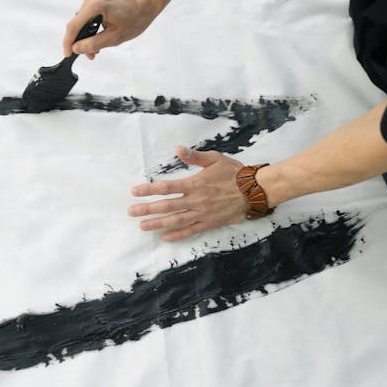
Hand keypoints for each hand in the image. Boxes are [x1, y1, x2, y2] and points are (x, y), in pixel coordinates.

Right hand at [63, 0, 157, 59]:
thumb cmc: (136, 16)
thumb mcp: (115, 37)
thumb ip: (93, 44)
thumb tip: (77, 49)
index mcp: (95, 6)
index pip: (73, 26)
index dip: (68, 43)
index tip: (68, 54)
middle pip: (77, 23)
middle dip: (81, 41)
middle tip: (90, 55)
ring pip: (82, 20)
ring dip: (87, 34)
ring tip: (97, 48)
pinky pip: (88, 14)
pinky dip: (91, 26)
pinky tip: (99, 35)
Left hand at [128, 146, 247, 240]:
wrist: (255, 190)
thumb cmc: (234, 173)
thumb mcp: (215, 159)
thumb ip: (195, 156)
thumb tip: (178, 149)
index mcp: (196, 184)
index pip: (167, 187)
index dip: (149, 190)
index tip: (135, 191)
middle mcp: (197, 200)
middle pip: (167, 206)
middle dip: (147, 209)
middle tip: (131, 212)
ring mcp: (203, 214)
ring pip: (176, 221)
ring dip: (158, 224)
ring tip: (142, 226)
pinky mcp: (210, 223)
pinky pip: (191, 231)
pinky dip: (177, 234)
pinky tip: (165, 236)